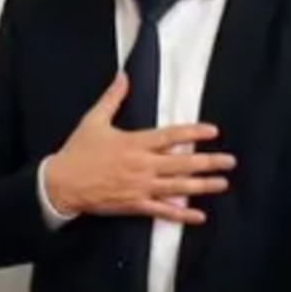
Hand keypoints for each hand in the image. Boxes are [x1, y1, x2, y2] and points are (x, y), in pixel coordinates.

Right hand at [43, 72, 234, 222]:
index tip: (213, 131)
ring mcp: (140, 187)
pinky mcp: (134, 204)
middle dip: (208, 162)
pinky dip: (180, 214)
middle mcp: (142, 165)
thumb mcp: (93, 120)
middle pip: (182, 164)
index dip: (194, 133)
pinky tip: (198, 215)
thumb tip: (123, 76)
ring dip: (202, 186)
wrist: (61, 184)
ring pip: (177, 188)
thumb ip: (112, 98)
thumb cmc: (77, 152)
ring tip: (222, 184)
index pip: (171, 136)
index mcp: (134, 143)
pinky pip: (162, 211)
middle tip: (229, 162)